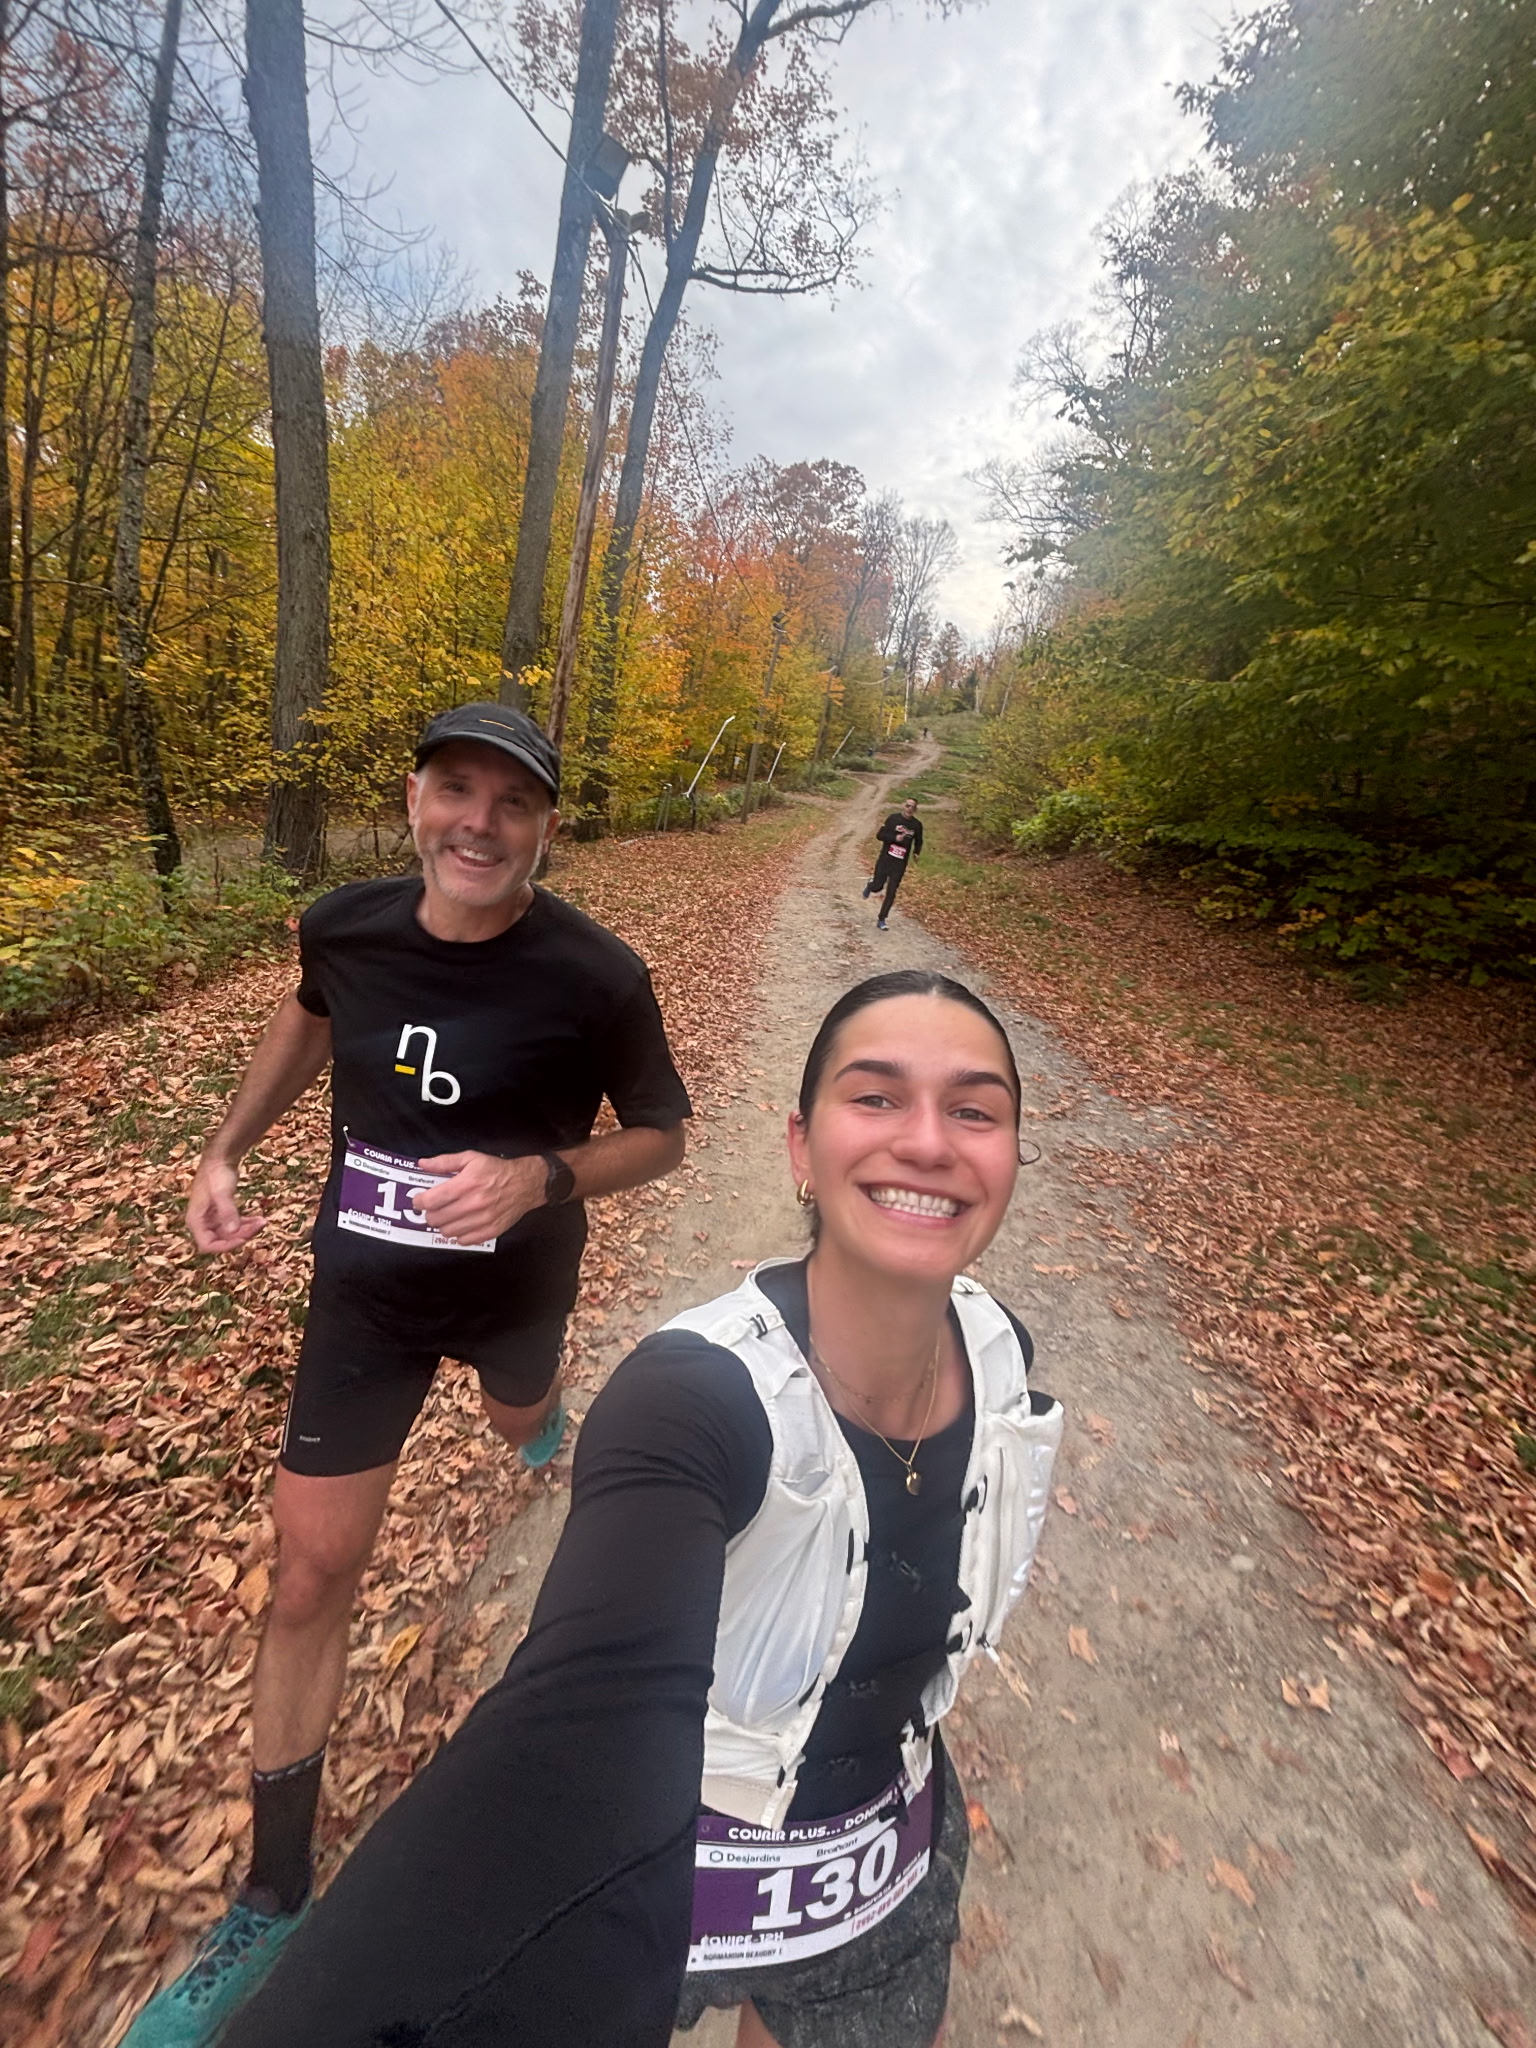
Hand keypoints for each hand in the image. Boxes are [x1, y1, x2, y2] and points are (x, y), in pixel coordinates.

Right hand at [187, 1156, 265, 1254]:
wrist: (220, 1158)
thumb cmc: (217, 1173)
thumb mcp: (222, 1192)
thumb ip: (227, 1211)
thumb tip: (233, 1231)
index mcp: (195, 1220)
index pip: (208, 1245)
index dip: (225, 1246)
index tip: (243, 1239)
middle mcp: (201, 1222)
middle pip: (222, 1240)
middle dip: (241, 1235)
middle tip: (260, 1225)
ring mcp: (211, 1218)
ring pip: (230, 1233)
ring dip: (246, 1230)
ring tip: (263, 1221)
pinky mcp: (220, 1213)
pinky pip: (233, 1225)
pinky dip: (246, 1224)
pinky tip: (259, 1219)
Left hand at [414, 1152, 545, 1244]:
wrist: (526, 1184)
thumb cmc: (497, 1170)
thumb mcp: (471, 1158)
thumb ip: (445, 1162)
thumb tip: (423, 1164)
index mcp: (466, 1184)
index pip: (432, 1200)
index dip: (419, 1202)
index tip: (419, 1201)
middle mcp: (473, 1203)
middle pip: (437, 1218)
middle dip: (431, 1214)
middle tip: (435, 1209)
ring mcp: (482, 1219)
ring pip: (448, 1231)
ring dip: (443, 1225)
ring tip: (448, 1216)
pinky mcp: (491, 1231)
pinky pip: (464, 1240)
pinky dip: (458, 1235)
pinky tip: (461, 1224)